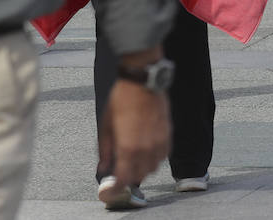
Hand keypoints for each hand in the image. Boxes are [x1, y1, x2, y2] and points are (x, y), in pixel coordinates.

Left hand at [97, 75, 169, 199]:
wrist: (143, 81)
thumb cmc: (122, 100)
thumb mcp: (106, 126)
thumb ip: (105, 151)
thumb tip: (103, 168)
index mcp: (128, 147)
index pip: (124, 179)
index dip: (116, 189)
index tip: (110, 190)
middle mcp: (147, 148)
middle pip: (140, 175)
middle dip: (129, 178)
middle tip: (120, 173)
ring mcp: (160, 141)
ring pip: (154, 167)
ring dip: (143, 169)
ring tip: (133, 162)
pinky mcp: (168, 133)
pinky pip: (164, 155)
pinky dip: (155, 159)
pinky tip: (146, 151)